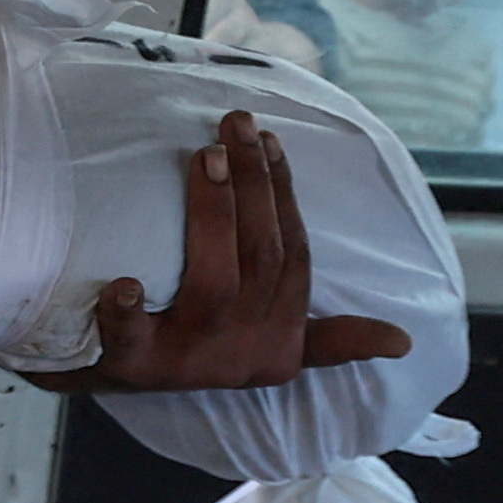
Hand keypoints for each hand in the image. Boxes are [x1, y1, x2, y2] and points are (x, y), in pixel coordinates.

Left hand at [38, 113, 410, 394]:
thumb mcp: (262, 342)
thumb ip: (327, 339)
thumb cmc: (186, 342)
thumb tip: (402, 341)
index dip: (286, 198)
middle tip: (235, 124)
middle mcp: (240, 356)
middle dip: (253, 186)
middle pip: (260, 260)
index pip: (295, 260)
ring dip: (212, 216)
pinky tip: (123, 283)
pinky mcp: (133, 369)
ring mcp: (187, 363)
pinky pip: (132, 338)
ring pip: (213, 284)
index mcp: (278, 346)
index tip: (275, 140)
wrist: (101, 377)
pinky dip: (127, 311)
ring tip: (204, 157)